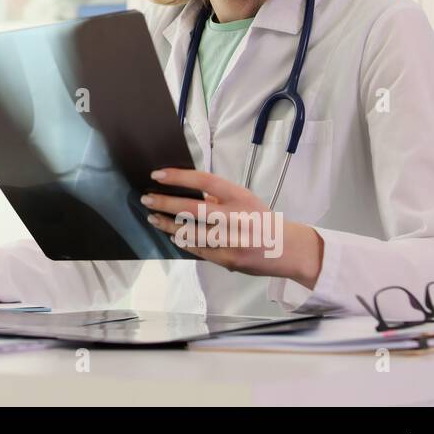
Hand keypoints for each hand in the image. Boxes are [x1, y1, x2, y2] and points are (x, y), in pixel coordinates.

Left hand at [141, 168, 322, 287]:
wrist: (287, 249)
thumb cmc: (260, 220)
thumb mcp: (244, 199)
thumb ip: (218, 195)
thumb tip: (187, 189)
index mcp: (240, 196)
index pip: (204, 181)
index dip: (179, 177)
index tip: (158, 175)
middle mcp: (235, 217)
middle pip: (192, 209)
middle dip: (164, 203)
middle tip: (147, 199)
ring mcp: (231, 240)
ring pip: (190, 232)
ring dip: (167, 225)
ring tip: (153, 218)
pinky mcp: (228, 259)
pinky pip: (198, 249)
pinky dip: (183, 241)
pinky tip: (173, 235)